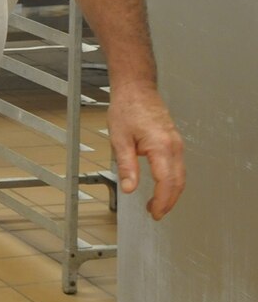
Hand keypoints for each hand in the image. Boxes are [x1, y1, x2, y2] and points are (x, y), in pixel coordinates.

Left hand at [108, 82, 184, 218]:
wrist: (136, 89)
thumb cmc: (127, 109)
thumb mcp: (119, 139)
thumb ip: (126, 166)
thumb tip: (129, 188)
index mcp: (161, 146)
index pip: (166, 182)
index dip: (161, 201)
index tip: (153, 212)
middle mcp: (174, 146)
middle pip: (178, 182)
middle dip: (168, 201)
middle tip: (155, 213)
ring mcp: (177, 144)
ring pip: (181, 175)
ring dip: (171, 192)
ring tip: (156, 204)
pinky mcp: (175, 141)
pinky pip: (178, 166)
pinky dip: (173, 180)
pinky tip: (162, 186)